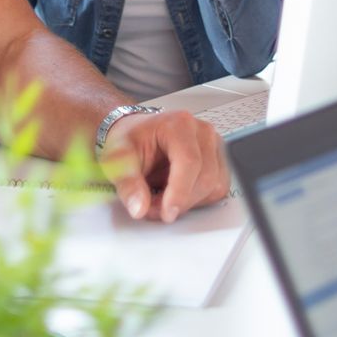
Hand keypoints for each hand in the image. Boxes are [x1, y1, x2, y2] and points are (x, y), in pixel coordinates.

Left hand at [102, 109, 229, 221]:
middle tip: (154, 209)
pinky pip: (218, 189)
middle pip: (205, 177)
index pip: (190, 162)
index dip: (180, 192)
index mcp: (179, 125)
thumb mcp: (119, 159)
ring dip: (189, 202)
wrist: (137, 133)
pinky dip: (197, 200)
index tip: (167, 212)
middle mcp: (202, 132)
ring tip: (162, 199)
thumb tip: (139, 207)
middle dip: (180, 201)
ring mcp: (213, 146)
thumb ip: (128, 184)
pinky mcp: (218, 160)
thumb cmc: (131, 139)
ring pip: (214, 186)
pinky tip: (177, 194)